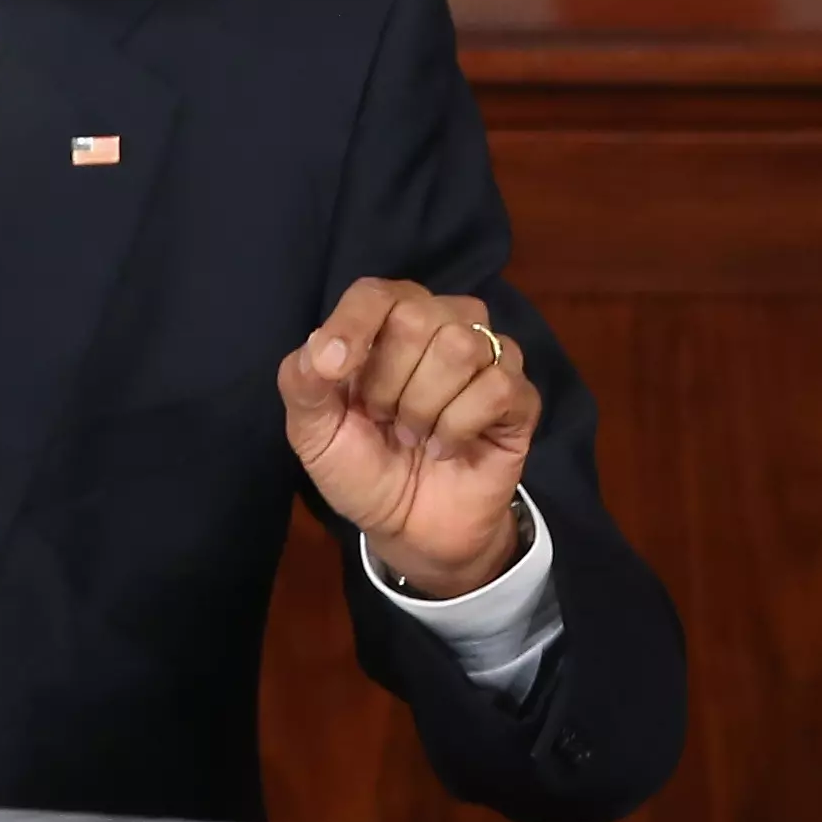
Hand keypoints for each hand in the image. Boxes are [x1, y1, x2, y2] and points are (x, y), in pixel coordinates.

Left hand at [278, 277, 538, 600]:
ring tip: (413, 435)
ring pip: (461, 346)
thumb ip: (302, 382)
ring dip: (423, 406)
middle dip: (389, 381)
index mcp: (388, 320)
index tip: (334, 371)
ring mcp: (487, 358)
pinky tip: (446, 448)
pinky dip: (459, 427)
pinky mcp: (519, 398)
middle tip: (384, 418)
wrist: (408, 528)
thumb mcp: (312, 431)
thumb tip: (322, 347)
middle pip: (418, 316)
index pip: (375, 293)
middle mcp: (442, 324)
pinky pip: (498, 387)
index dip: (353, 324)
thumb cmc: (361, 467)